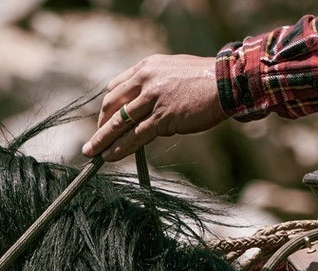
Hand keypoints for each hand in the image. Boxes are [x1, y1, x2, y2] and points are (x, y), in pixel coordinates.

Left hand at [82, 54, 226, 160]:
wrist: (226, 82)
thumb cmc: (205, 79)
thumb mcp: (174, 73)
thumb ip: (157, 86)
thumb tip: (150, 110)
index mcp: (146, 67)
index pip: (116, 88)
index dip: (108, 107)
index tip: (104, 120)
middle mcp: (145, 80)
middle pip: (112, 104)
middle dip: (101, 125)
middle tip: (94, 140)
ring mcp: (153, 98)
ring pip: (120, 122)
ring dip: (103, 140)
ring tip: (91, 153)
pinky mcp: (163, 117)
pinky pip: (136, 135)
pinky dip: (120, 148)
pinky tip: (110, 157)